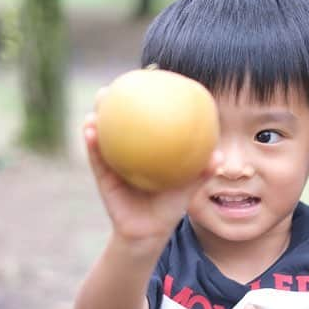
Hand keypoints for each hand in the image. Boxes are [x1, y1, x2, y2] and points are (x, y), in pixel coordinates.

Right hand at [82, 87, 220, 242]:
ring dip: (98, 114)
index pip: (149, 118)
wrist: (148, 233)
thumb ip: (202, 172)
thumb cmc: (170, 207)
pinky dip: (91, 142)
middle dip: (118, 98)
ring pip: (104, 132)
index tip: (149, 75)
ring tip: (99, 101)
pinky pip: (95, 155)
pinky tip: (90, 130)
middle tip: (120, 82)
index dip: (148, 97)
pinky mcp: (102, 173)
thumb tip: (218, 157)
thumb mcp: (188, 188)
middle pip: (122, 119)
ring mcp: (114, 159)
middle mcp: (131, 149)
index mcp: (151, 148)